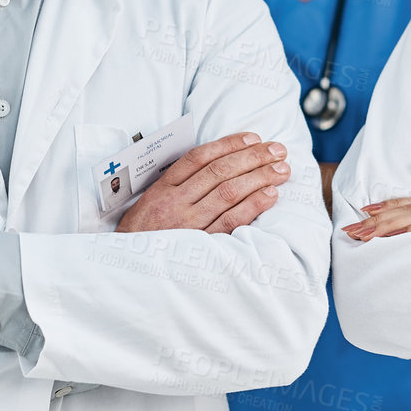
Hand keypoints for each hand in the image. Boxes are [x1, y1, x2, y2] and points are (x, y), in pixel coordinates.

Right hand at [117, 132, 289, 234]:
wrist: (128, 272)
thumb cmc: (141, 236)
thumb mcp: (149, 204)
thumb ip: (176, 185)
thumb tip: (214, 165)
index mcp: (162, 188)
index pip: (199, 157)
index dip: (229, 144)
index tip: (253, 138)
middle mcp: (175, 202)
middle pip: (219, 171)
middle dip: (253, 157)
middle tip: (278, 150)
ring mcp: (188, 224)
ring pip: (229, 192)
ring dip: (260, 177)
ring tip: (282, 170)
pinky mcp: (200, 245)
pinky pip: (231, 221)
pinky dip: (253, 205)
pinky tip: (271, 195)